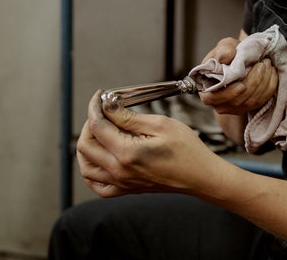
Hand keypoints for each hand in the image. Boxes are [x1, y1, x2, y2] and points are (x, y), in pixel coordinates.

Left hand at [77, 90, 217, 197]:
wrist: (200, 176)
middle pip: (86, 145)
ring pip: (86, 166)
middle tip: (103, 111)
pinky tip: (99, 157)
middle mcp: (120, 171)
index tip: (100, 96)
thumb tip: (108, 106)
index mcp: (127, 153)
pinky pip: (97, 185)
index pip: (97, 126)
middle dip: (90, 123)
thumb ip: (129, 117)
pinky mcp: (126, 189)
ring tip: (99, 131)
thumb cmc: (187, 150)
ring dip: (86, 146)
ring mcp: (121, 183)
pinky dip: (91, 170)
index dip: (95, 107)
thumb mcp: (160, 124)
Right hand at [198, 37, 278, 114]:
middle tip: (262, 64)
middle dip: (253, 83)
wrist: (241, 61)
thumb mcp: (226, 46)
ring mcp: (234, 108)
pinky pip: (261, 101)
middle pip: (236, 101)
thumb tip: (224, 57)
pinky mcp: (248, 107)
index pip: (212, 98)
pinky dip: (269, 87)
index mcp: (206, 89)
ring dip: (263, 83)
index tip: (242, 85)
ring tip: (267, 65)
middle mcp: (219, 103)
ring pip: (251, 102)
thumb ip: (224, 49)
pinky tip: (271, 73)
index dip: (228, 94)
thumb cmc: (230, 54)